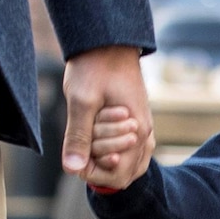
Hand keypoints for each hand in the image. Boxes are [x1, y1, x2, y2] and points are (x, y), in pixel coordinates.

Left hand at [61, 46, 152, 186]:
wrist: (109, 43)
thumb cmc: (95, 68)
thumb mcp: (81, 102)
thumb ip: (78, 137)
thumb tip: (73, 169)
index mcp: (137, 130)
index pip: (120, 175)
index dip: (94, 172)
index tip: (77, 153)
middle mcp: (146, 132)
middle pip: (127, 173)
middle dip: (101, 164)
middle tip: (86, 137)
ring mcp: (144, 126)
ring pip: (132, 163)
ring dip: (108, 157)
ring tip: (92, 136)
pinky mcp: (139, 120)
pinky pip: (133, 149)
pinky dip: (114, 149)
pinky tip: (99, 136)